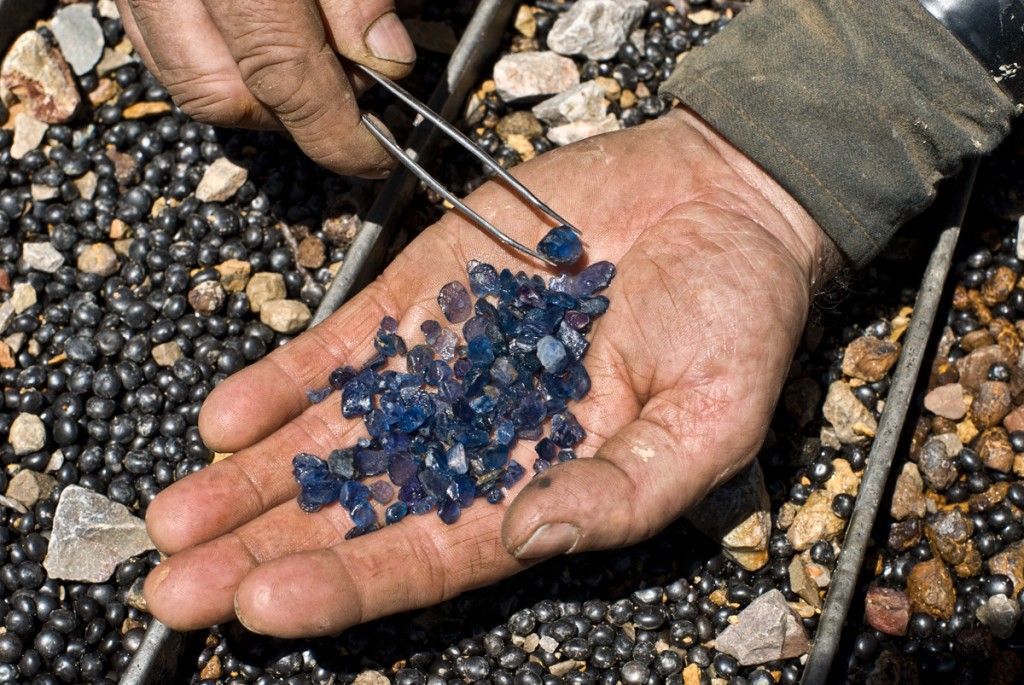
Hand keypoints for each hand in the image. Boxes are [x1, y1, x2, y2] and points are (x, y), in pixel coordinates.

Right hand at [114, 0, 415, 176]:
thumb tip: (386, 63)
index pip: (282, 71)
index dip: (336, 129)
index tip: (375, 156)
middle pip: (219, 92)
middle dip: (292, 117)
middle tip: (350, 98)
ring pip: (184, 76)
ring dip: (253, 95)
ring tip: (311, 70)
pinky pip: (161, 42)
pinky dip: (215, 60)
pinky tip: (261, 46)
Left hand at [142, 108, 837, 636]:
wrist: (718, 201)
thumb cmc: (733, 322)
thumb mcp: (707, 425)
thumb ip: (620, 492)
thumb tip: (527, 536)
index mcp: (540, 487)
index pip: (430, 556)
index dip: (351, 584)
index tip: (267, 607)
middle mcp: (477, 438)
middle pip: (358, 509)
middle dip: (268, 549)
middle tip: (179, 586)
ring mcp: (444, 366)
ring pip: (334, 436)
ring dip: (253, 477)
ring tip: (178, 516)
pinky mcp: (428, 297)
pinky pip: (347, 348)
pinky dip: (288, 382)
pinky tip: (228, 419)